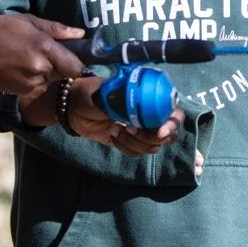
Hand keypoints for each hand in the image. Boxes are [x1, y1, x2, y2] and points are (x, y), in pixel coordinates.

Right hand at [0, 14, 84, 96]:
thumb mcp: (27, 21)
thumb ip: (56, 30)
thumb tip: (80, 34)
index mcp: (45, 49)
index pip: (77, 67)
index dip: (78, 63)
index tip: (75, 57)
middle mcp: (41, 70)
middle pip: (65, 74)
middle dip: (61, 66)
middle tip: (46, 53)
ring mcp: (31, 83)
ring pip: (50, 80)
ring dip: (46, 72)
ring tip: (27, 57)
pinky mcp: (20, 92)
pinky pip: (36, 85)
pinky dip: (33, 78)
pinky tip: (19, 66)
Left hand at [66, 76, 187, 153]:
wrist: (73, 107)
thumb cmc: (91, 93)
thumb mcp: (108, 94)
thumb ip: (125, 101)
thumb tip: (140, 109)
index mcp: (151, 98)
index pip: (174, 112)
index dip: (172, 124)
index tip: (159, 131)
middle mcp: (151, 115)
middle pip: (169, 134)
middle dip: (151, 137)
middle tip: (131, 130)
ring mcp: (141, 130)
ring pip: (152, 146)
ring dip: (134, 141)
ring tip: (115, 129)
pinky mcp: (129, 142)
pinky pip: (136, 152)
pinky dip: (125, 146)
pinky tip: (111, 134)